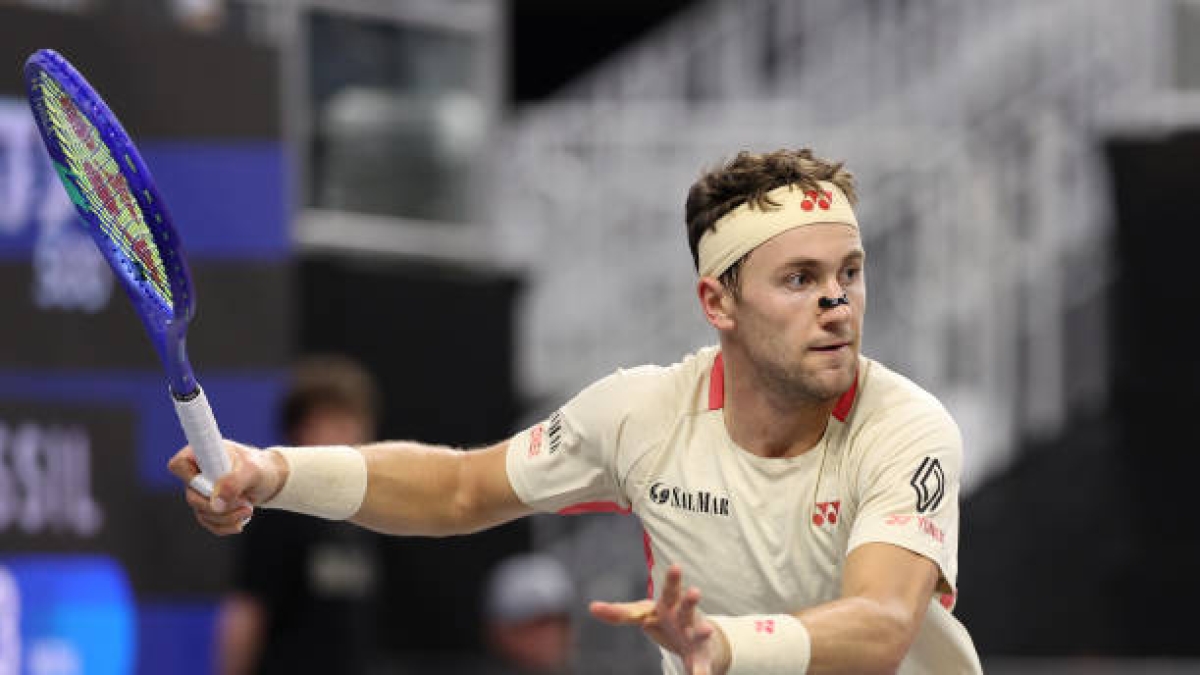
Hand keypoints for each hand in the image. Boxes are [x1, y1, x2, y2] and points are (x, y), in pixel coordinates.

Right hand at [167, 441, 286, 534]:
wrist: (270, 480)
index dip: (190, 478)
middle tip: (243, 503)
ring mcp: (201, 492)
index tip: (213, 482)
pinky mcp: (209, 506)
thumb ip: (233, 483)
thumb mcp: (251, 470)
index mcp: (203, 454)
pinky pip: (209, 523)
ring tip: (248, 508)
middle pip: (192, 497)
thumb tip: (216, 503)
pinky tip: (240, 521)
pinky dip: (225, 525)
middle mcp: (198, 473)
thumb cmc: (260, 467)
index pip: (179, 465)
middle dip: (219, 505)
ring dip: (226, 517)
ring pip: (202, 513)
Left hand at [590, 564, 730, 674]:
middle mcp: (685, 617)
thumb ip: (620, 612)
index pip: (670, 590)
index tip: (676, 566)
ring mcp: (694, 635)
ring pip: (699, 632)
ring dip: (702, 631)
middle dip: (690, 600)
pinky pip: (700, 665)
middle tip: (695, 592)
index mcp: (669, 604)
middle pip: (687, 607)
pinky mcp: (700, 656)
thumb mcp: (643, 613)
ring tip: (706, 631)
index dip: (673, 580)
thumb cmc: (665, 618)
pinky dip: (700, 672)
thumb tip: (591, 607)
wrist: (700, 636)